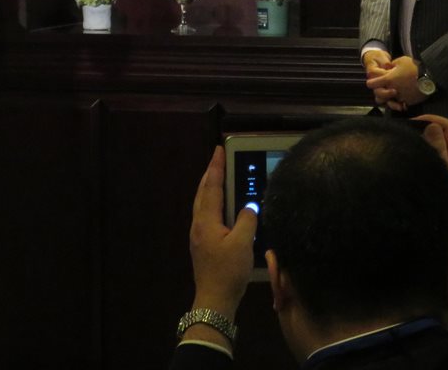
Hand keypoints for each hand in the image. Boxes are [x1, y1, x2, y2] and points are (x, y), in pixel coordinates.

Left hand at [188, 146, 256, 320]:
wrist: (214, 299)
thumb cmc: (228, 271)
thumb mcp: (243, 244)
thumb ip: (247, 221)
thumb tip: (249, 207)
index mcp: (206, 221)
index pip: (212, 187)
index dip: (216, 167)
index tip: (218, 150)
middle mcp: (198, 224)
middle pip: (203, 192)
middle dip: (210, 174)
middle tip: (218, 159)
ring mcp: (198, 234)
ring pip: (202, 204)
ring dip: (210, 188)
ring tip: (219, 177)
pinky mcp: (201, 244)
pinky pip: (206, 214)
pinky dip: (212, 202)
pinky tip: (220, 207)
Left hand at [365, 55, 426, 110]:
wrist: (431, 76)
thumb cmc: (415, 67)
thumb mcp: (401, 60)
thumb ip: (391, 65)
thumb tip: (388, 68)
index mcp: (388, 79)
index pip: (371, 83)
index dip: (371, 81)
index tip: (374, 80)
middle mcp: (392, 90)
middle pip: (377, 95)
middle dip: (378, 91)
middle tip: (383, 87)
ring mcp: (400, 97)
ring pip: (388, 103)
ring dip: (387, 99)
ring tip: (392, 94)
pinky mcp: (409, 102)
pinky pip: (399, 106)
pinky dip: (399, 103)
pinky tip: (401, 98)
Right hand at [413, 114, 447, 269]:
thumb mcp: (445, 173)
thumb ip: (438, 149)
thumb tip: (432, 126)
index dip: (432, 119)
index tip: (411, 122)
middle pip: (441, 135)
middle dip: (423, 129)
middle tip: (402, 133)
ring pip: (435, 147)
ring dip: (421, 143)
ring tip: (402, 145)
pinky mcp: (442, 178)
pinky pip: (431, 159)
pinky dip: (420, 155)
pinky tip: (406, 161)